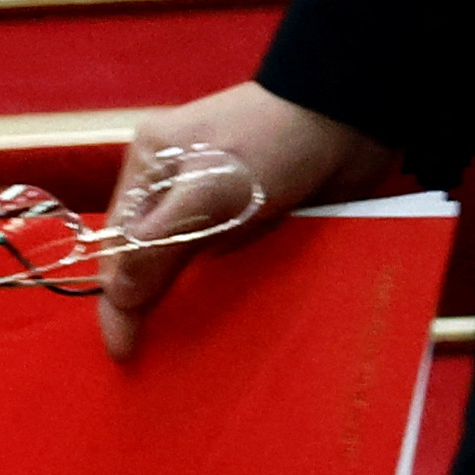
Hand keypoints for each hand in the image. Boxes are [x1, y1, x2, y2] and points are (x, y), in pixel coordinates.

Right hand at [98, 81, 396, 359]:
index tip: (124, 352)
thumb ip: (159, 243)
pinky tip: (227, 329)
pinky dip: (228, 293)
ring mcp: (220, 202)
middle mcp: (178, 186)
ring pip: (192, 266)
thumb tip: (119, 298)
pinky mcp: (258, 217)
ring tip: (184, 359)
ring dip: (191, 304)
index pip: (120, 245)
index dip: (119, 299)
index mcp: (151, 167)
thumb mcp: (209, 188)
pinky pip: (232, 264)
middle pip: (150, 258)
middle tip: (150, 361)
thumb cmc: (274, 141)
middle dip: (149, 305)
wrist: (355, 114)